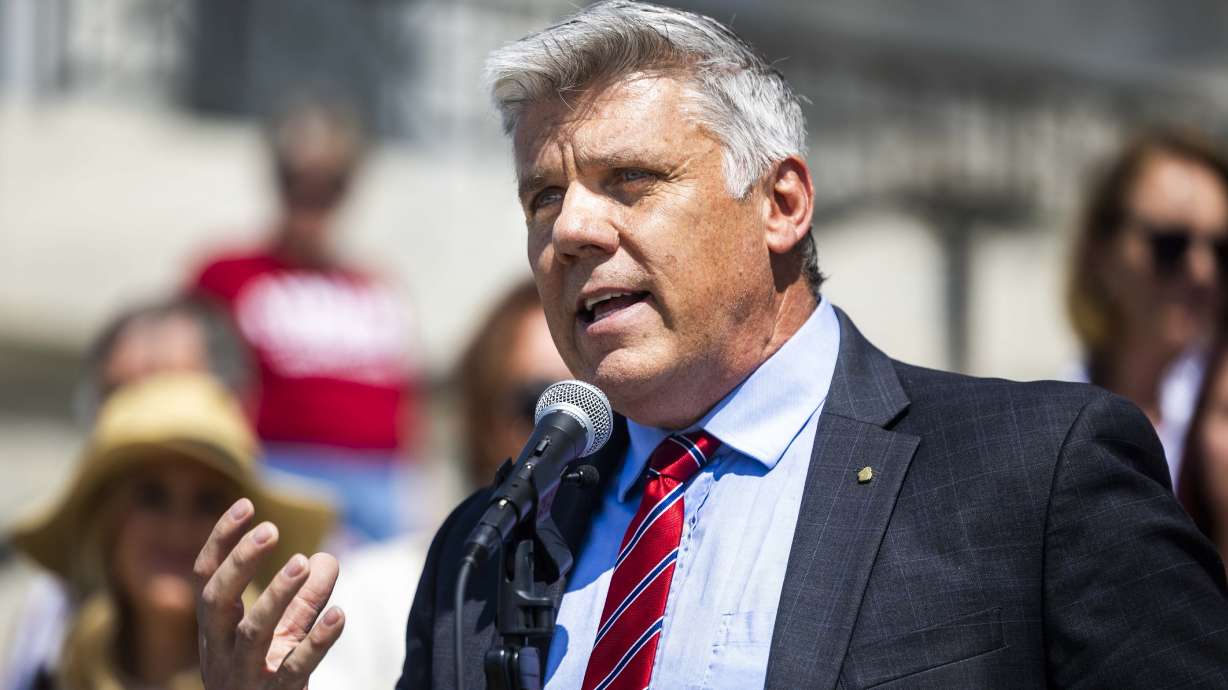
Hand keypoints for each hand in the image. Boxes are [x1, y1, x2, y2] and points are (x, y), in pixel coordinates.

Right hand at [194, 498, 345, 688]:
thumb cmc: (267, 677)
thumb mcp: (284, 633)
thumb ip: (305, 598)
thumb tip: (329, 558)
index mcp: (216, 628)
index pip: (206, 578)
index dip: (221, 541)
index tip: (246, 505)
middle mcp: (221, 650)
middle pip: (217, 601)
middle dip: (240, 563)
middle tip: (272, 530)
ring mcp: (246, 675)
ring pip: (253, 633)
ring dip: (277, 595)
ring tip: (304, 562)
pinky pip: (295, 667)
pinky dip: (317, 641)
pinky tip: (339, 615)